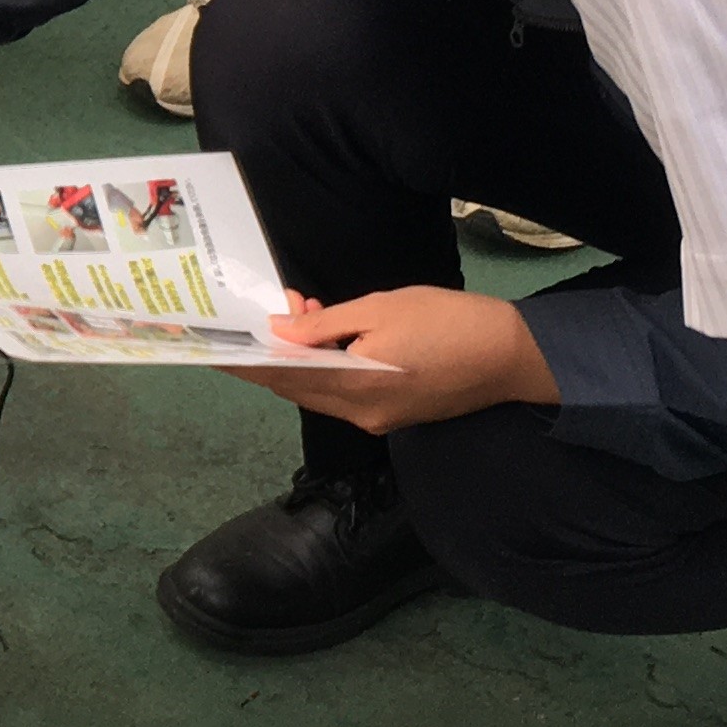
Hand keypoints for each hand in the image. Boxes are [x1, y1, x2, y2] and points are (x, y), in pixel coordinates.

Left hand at [236, 285, 550, 432]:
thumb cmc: (448, 321)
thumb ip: (324, 324)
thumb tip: (279, 329)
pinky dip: (328, 368)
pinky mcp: (393, 416)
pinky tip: (330, 337)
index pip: (280, 376)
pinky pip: (344, 394)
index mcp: (353, 387)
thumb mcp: (381, 308)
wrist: (514, 356)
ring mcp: (377, 420)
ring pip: (318, 391)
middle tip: (277, 307)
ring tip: (304, 311)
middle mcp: (359, 414)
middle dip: (275, 350)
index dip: (245, 360)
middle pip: (295, 387)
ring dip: (302, 357)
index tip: (213, 345)